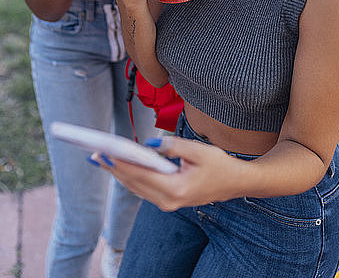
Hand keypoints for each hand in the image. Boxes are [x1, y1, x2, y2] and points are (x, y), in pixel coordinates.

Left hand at [91, 136, 247, 211]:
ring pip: (136, 187)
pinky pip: (144, 189)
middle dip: (114, 168)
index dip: (121, 163)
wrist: (236, 183)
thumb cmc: (219, 165)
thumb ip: (172, 146)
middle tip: (95, 153)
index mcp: (176, 189)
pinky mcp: (168, 200)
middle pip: (134, 183)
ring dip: (119, 173)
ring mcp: (168, 203)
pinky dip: (131, 177)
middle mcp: (169, 201)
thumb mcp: (198, 150)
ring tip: (101, 158)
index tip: (105, 153)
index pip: (141, 175)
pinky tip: (121, 167)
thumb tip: (148, 142)